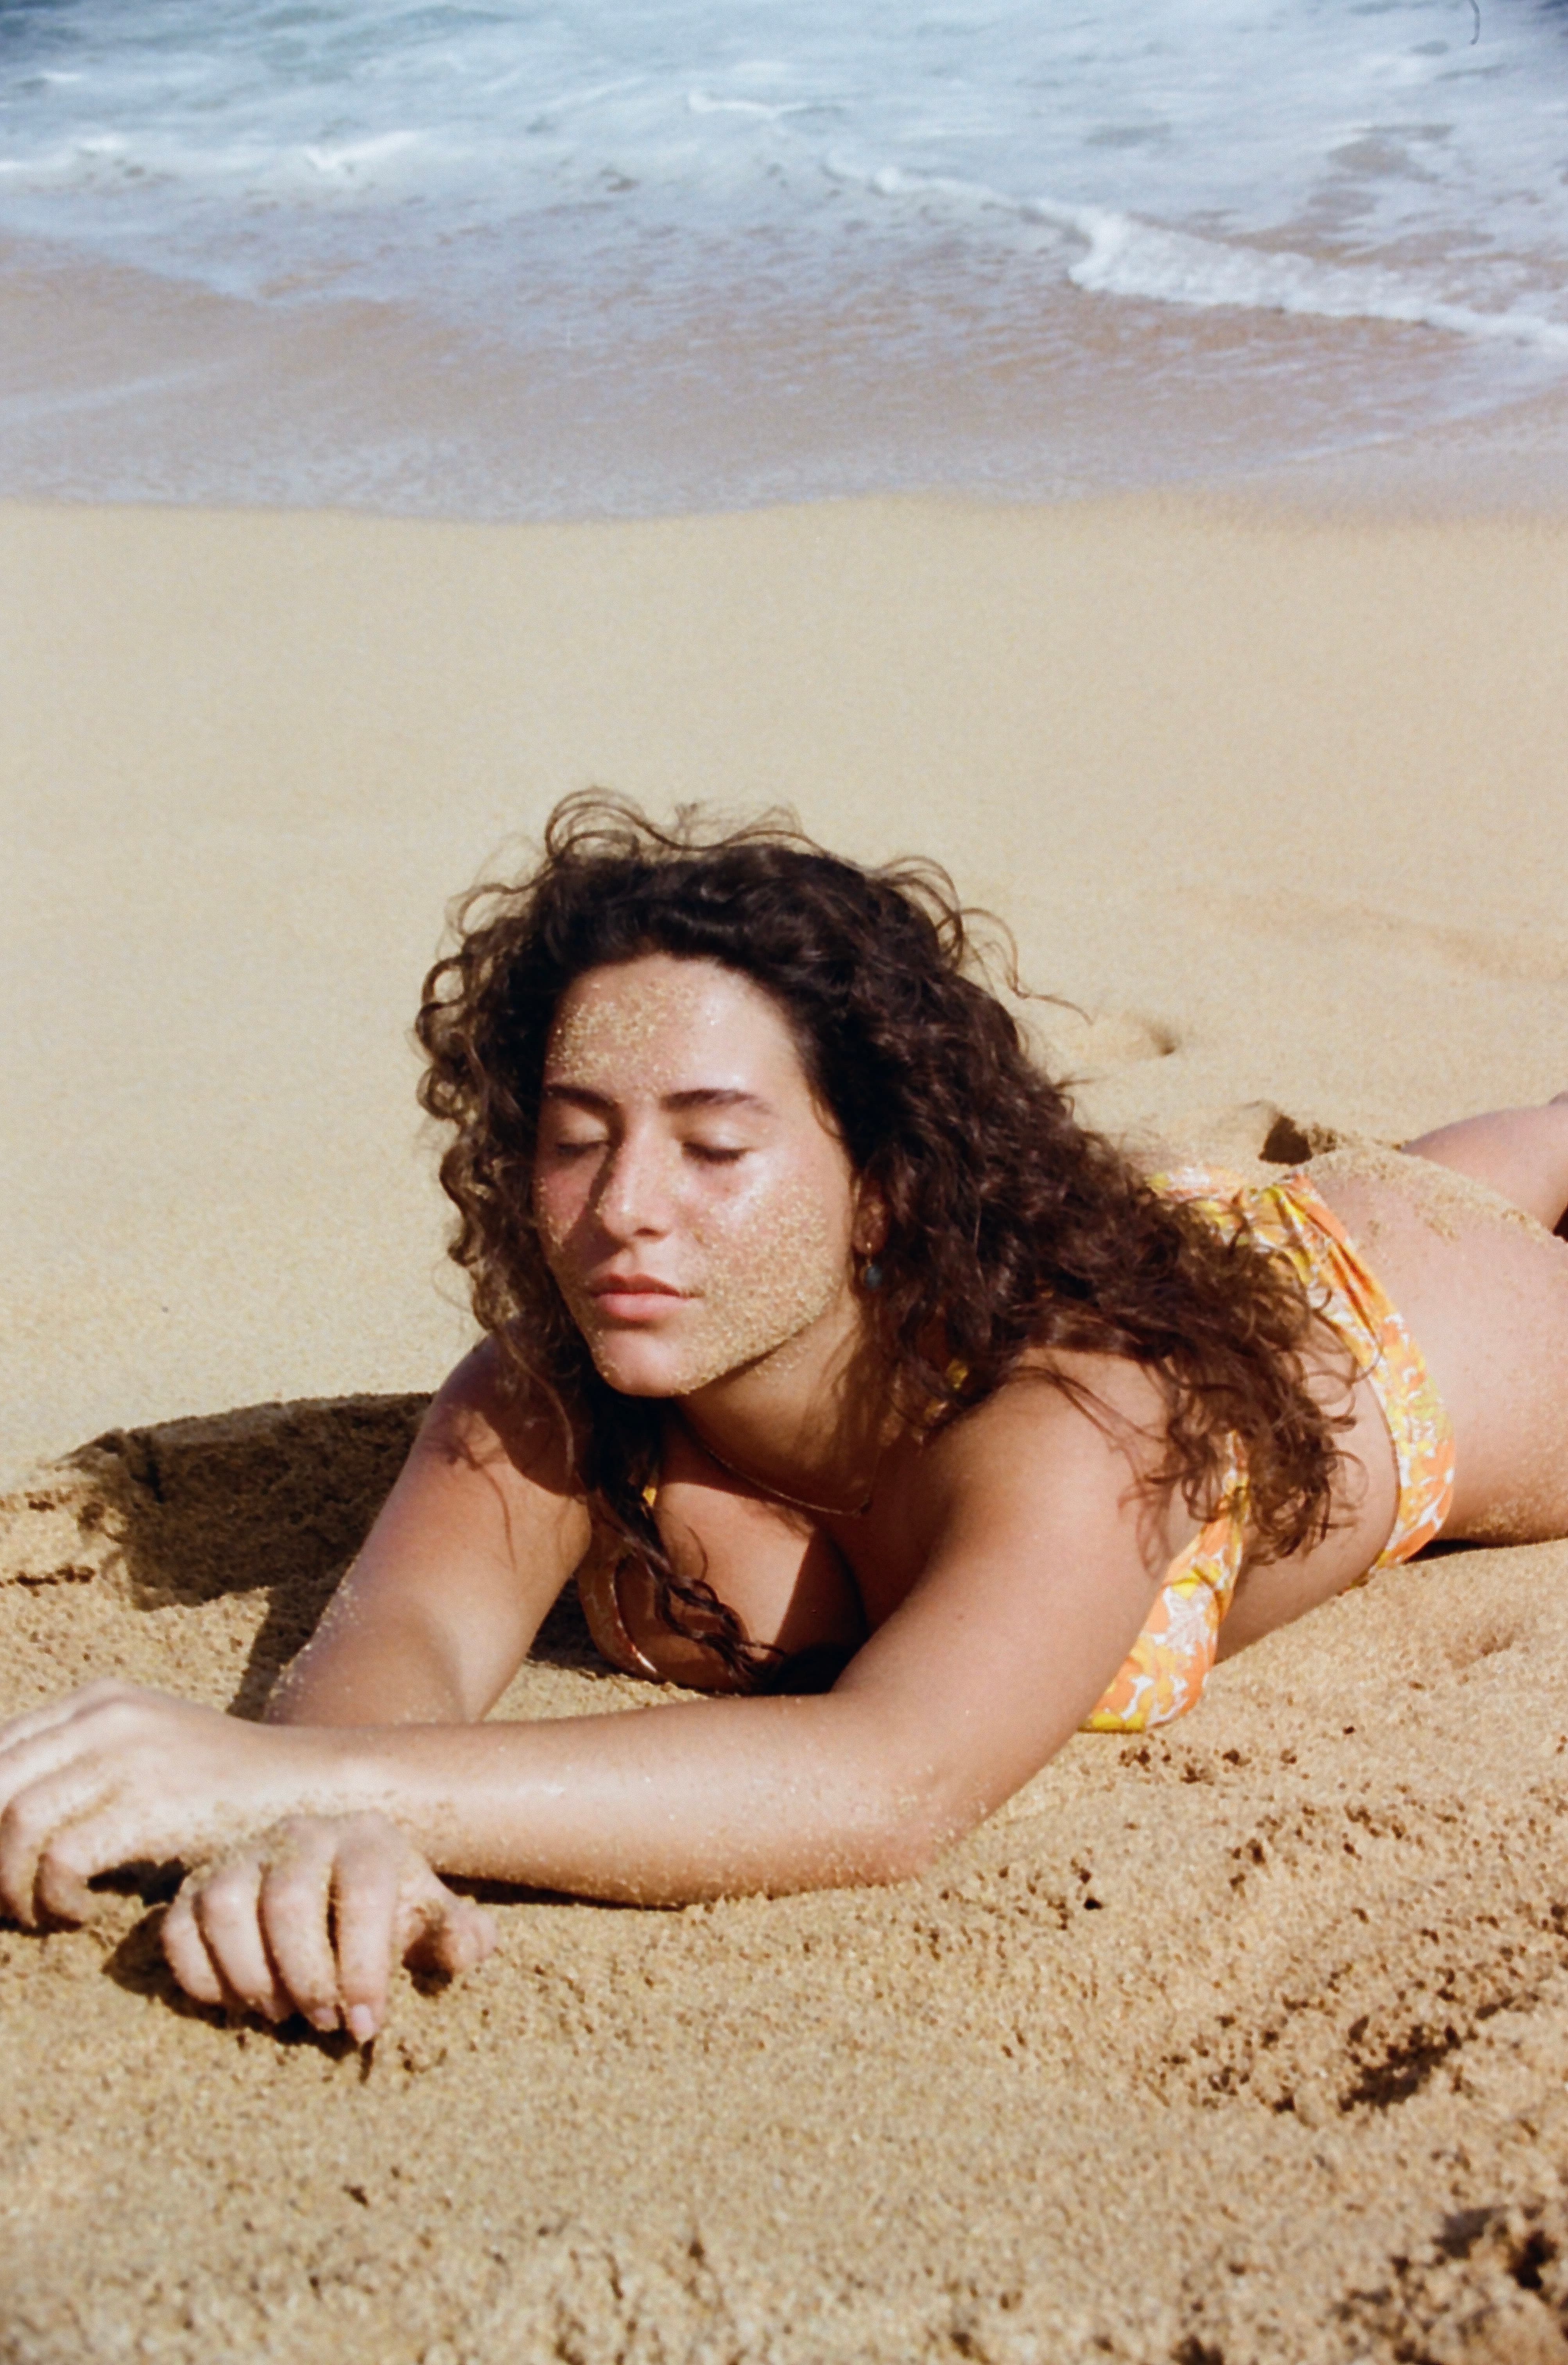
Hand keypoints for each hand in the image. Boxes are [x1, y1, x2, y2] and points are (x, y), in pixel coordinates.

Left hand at [0, 1679, 329, 1924]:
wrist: (308, 1787)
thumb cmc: (226, 1787)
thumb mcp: (149, 1752)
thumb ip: (83, 1764)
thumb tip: (6, 1818)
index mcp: (99, 1701)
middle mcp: (105, 1717)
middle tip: (4, 1898)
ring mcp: (128, 1756)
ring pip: (14, 1822)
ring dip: (11, 1884)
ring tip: (38, 1912)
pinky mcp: (151, 1804)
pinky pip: (61, 1858)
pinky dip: (53, 1896)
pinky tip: (79, 1912)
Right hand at [161, 1812, 497, 2040]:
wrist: (336, 1879)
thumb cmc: (390, 1909)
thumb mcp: (430, 1919)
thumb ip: (458, 1935)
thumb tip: (472, 1945)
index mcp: (366, 1838)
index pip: (364, 1892)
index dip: (365, 1965)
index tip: (367, 2024)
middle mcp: (300, 1833)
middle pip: (288, 1899)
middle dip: (307, 1975)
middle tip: (324, 2023)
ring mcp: (242, 1854)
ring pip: (225, 1906)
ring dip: (250, 1975)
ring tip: (281, 2013)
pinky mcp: (195, 1885)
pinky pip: (178, 1928)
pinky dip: (200, 1975)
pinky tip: (235, 2003)